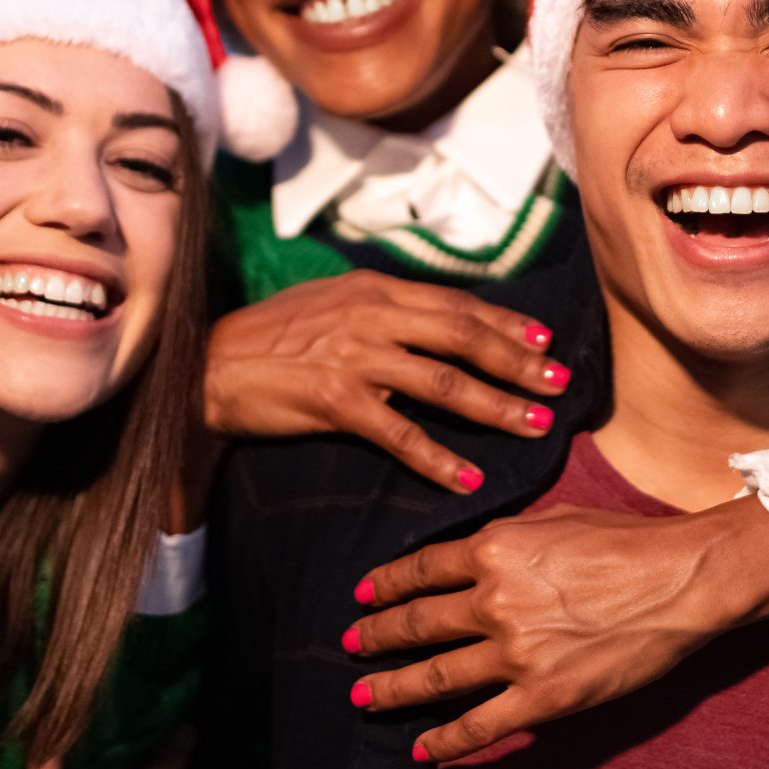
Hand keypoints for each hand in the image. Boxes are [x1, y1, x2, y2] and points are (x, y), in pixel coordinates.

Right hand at [204, 270, 569, 492]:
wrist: (210, 366)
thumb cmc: (271, 336)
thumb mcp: (331, 303)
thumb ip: (383, 309)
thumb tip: (433, 320)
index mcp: (376, 290)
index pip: (457, 304)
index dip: (506, 323)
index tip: (545, 342)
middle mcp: (373, 316)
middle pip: (464, 337)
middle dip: (518, 363)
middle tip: (559, 384)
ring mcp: (356, 357)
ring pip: (445, 383)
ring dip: (496, 406)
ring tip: (535, 425)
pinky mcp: (337, 400)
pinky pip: (400, 433)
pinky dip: (438, 459)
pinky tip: (467, 479)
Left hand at [342, 493, 768, 761]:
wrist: (684, 581)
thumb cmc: (629, 541)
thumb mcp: (555, 518)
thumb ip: (507, 539)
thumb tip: (476, 551)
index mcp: (494, 550)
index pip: (421, 570)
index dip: (386, 584)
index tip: (363, 595)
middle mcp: (493, 601)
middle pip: (417, 623)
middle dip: (376, 636)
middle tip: (350, 645)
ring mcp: (515, 654)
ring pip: (435, 677)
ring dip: (393, 689)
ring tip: (364, 696)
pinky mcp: (544, 698)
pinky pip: (481, 727)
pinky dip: (445, 742)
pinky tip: (421, 752)